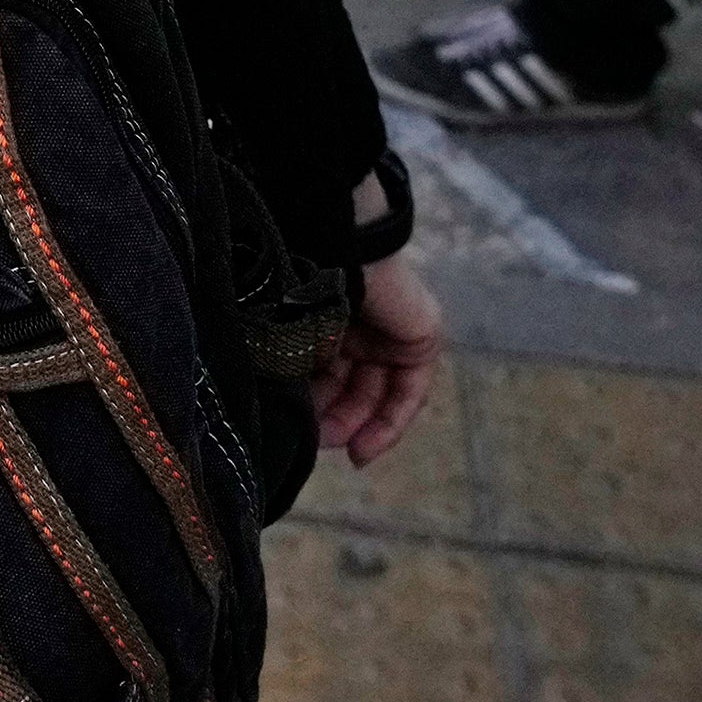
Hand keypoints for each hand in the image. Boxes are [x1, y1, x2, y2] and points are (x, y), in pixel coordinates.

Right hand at [309, 256, 443, 468]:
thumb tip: (282, 417)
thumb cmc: (300, 288)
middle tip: (317, 442)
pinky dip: (390, 423)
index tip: (298, 435)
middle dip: (336, 419)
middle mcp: (360, 324)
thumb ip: (292, 373)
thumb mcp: (289, 337)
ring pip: (377, 392)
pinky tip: (366, 448)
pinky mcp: (419, 339)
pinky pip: (408, 391)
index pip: (325, 371)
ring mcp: (391, 332)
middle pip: (351, 384)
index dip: (314, 406)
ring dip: (359, 426)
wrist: (335, 251)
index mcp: (327, 316)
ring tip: (340, 450)